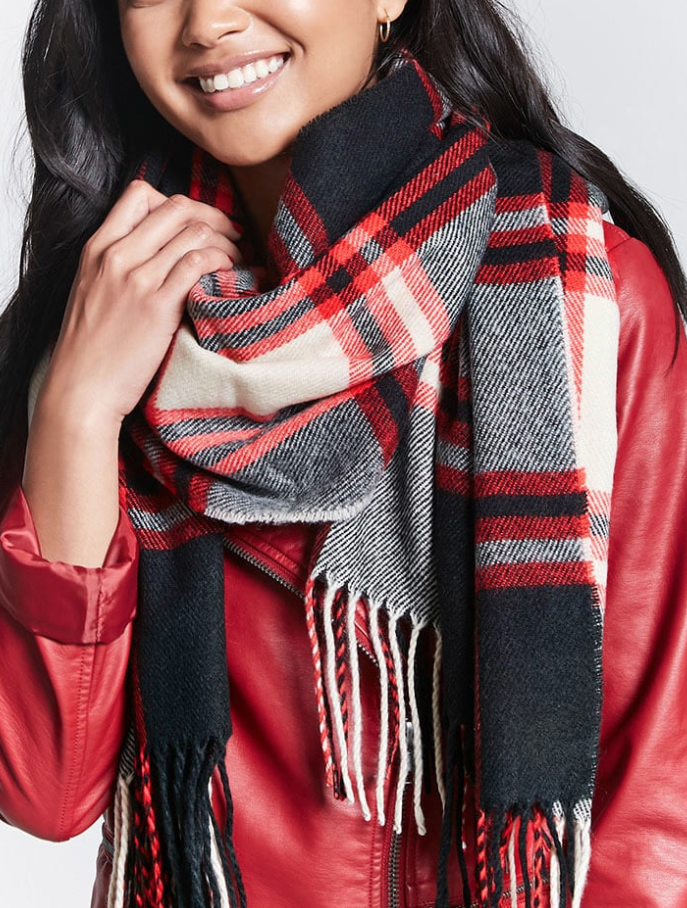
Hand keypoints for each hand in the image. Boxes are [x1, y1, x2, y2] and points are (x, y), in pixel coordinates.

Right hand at [38, 179, 239, 429]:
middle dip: (214, 216)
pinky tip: (231, 277)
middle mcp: (116, 256)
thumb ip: (118, 266)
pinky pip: (199, 265)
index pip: (140, 195)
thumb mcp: (92, 292)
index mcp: (97, 248)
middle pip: (176, 207)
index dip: (179, 202)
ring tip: (239, 260)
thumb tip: (160, 253)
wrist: (82, 390)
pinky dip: (222, 264)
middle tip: (234, 236)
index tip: (199, 223)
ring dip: (226, 242)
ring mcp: (136, 279)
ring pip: (193, 233)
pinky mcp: (158, 307)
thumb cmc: (90, 350)